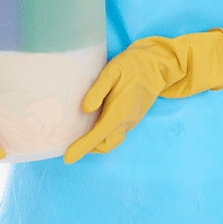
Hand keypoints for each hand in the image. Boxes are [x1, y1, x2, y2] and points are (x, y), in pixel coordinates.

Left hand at [63, 29, 222, 164]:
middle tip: (70, 142)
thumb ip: (98, 90)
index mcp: (120, 112)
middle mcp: (126, 121)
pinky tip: (93, 125)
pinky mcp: (132, 118)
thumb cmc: (131, 66)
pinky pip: (117, 133)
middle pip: (105, 144)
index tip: (67, 158)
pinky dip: (103, 135)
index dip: (81, 147)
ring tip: (79, 135)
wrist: (155, 66)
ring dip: (96, 143)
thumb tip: (84, 109)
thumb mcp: (112, 71)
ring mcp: (131, 121)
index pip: (98, 136)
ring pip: (112, 141)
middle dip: (87, 148)